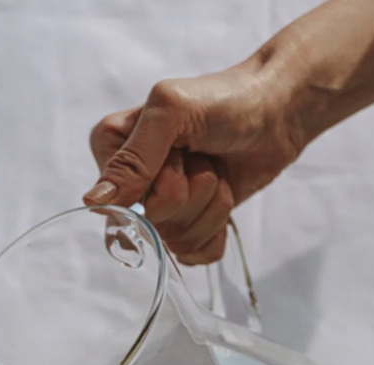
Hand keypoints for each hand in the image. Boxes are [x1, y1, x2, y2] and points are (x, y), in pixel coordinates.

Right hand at [85, 65, 303, 263]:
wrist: (278, 109)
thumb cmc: (226, 98)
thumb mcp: (172, 113)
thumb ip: (132, 159)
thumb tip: (94, 202)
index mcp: (112, 148)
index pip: (122, 203)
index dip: (162, 185)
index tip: (179, 152)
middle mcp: (130, 182)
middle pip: (154, 224)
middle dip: (192, 193)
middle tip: (204, 157)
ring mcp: (160, 206)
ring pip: (178, 241)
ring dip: (212, 205)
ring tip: (217, 169)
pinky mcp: (189, 224)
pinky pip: (193, 255)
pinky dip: (218, 229)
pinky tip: (223, 196)